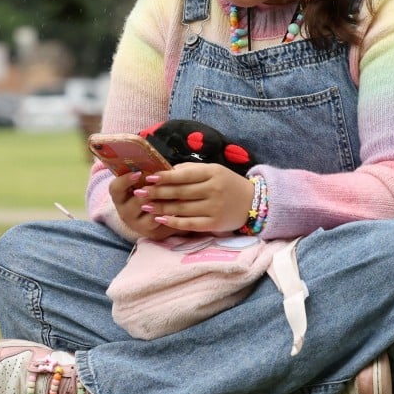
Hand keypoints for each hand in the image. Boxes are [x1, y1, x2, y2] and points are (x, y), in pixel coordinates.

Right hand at [110, 171, 178, 238]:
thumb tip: (152, 161)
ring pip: (151, 212)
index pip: (115, 188)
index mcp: (119, 197)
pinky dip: (171, 211)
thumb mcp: (141, 183)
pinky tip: (180, 203)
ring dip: (163, 201)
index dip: (125, 180)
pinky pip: (162, 222)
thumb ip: (144, 174)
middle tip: (162, 183)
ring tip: (175, 191)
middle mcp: (124, 212)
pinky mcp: (152, 233)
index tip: (138, 173)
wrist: (152, 216)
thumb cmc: (147, 191)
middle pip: (135, 202)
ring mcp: (137, 225)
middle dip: (151, 192)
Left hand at [131, 163, 254, 233]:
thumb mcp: (213, 171)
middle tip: (139, 192)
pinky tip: (160, 219)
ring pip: (182, 208)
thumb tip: (166, 170)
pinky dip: (174, 222)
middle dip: (157, 192)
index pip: (184, 175)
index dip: (165, 177)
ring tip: (145, 206)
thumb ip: (191, 170)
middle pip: (180, 192)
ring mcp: (215, 207)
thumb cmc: (228, 183)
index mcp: (212, 172)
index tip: (148, 177)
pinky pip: (190, 224)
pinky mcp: (215, 224)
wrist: (254, 202)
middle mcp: (214, 189)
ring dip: (161, 207)